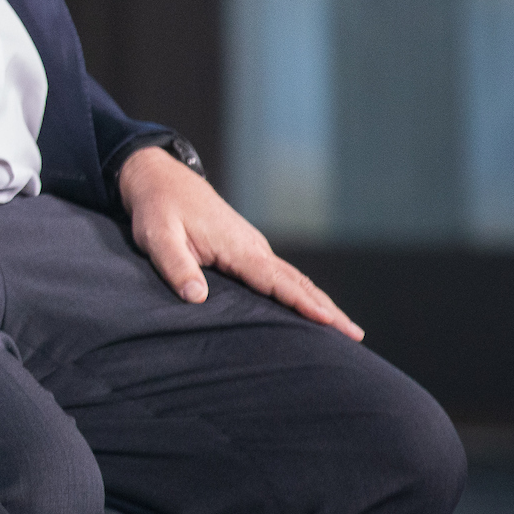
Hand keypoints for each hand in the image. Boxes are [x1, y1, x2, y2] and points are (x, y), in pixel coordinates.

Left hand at [120, 146, 363, 339]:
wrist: (159, 177)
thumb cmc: (157, 207)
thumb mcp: (157, 236)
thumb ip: (175, 265)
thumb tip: (197, 296)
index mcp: (237, 246)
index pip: (276, 281)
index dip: (302, 303)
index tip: (330, 323)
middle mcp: (252, 247)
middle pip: (297, 282)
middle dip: (327, 309)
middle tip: (356, 336)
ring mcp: (252, 247)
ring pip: (292, 278)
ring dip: (318, 301)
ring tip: (344, 328)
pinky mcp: (245, 249)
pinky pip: (279, 274)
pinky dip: (300, 292)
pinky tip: (307, 307)